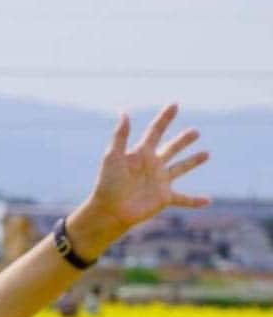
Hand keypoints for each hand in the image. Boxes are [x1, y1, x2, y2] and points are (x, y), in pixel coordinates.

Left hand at [82, 104, 209, 239]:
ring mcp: (159, 182)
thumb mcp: (113, 157)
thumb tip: (124, 113)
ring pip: (180, 168)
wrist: (109, 211)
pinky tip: (208, 201)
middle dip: (183, 140)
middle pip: (171, 148)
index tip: (174, 105)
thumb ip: (120, 136)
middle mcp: (152, 166)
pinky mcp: (163, 198)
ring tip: (206, 154)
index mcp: (141, 154)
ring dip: (193, 161)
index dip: (164, 118)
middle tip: (195, 132)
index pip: (155, 131)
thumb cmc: (108, 184)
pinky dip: (195, 200)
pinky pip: (183, 199)